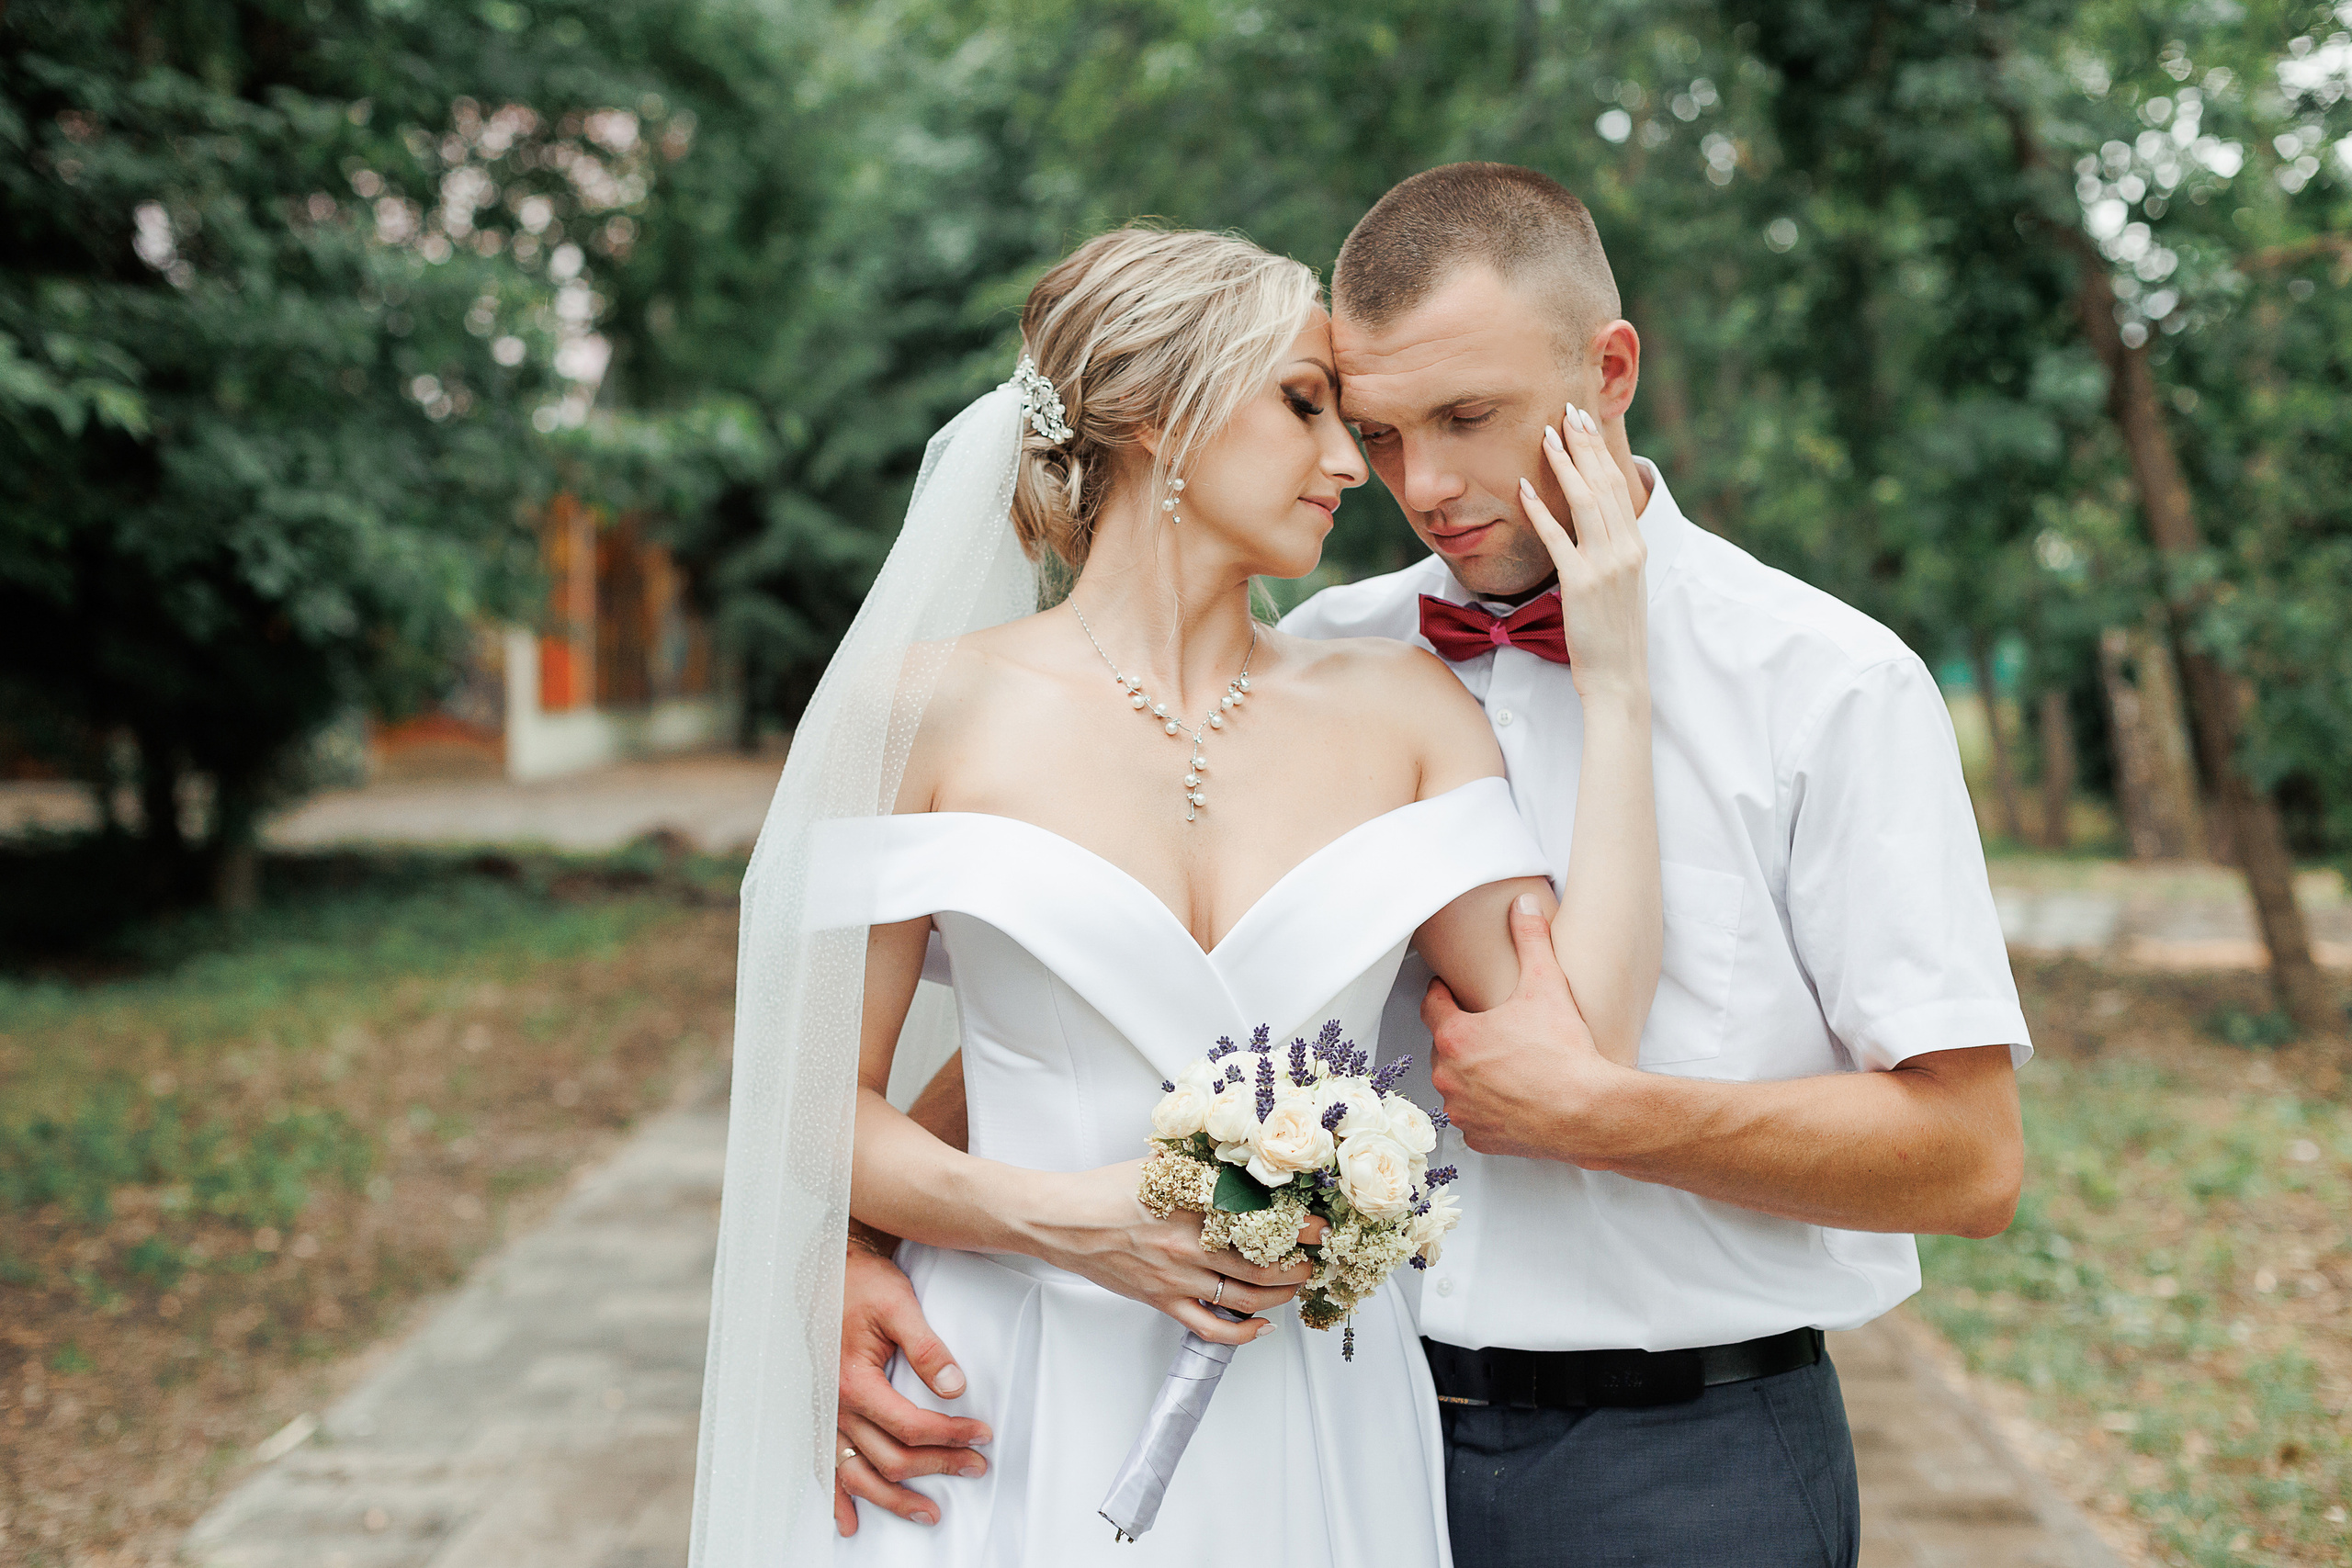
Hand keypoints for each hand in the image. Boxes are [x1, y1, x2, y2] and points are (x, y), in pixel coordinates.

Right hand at [832, 1242, 992, 1536]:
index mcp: (853, 1381)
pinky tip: (847, 1521)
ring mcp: (826, 1413)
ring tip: (927, 1512)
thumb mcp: (898, 1305)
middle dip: (937, 1466)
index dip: (950, 1435)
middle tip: (975, 1467)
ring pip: (858, 1473)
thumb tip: (955, 1387)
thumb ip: (927, 1348)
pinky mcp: (822, 1412)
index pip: (910, 1426)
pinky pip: (825, 1465)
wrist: (823, 1269)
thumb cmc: (859, 1283)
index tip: (980, 1434)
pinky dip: (837, 1497)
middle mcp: (835, 1405)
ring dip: (893, 1498)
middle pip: (889, 1457)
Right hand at [1024, 1159, 1323, 1344]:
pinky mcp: (1162, 1301)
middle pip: (1263, 1263)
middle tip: (1313, 1259)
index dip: (1299, 1225)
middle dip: (1298, 1265)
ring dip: (1280, 1295)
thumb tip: (1245, 1167)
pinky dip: (1242, 1333)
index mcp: (1191, 1205)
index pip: (1262, 1216)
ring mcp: (1176, 1278)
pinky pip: (1210, 1327)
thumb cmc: (1106, 1190)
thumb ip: (1203, 1169)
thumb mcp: (1161, 1165)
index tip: (1320, 1226)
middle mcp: (1189, 1244)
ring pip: (1246, 1297)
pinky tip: (1261, 1326)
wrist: (1061, 1221)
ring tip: (1294, 1285)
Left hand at [1424, 896, 1634, 1162]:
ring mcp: (1462, 1111)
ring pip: (1457, 1084)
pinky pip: (1473, 1117)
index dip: (1442, 994)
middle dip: (1462, 1036)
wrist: (1590, 1111)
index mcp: (1455, 1036)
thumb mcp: (1547, 985)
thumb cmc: (1565, 1051)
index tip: (1450, 989)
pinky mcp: (1479, 1138)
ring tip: (1500, 1063)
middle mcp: (1448, 1076)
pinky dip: (1486, 1107)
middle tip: (1488, 1028)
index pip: (1432, 1005)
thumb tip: (1523, 903)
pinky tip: (1509, 1097)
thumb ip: (1530, 938)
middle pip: (1445, 1046)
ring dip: (1471, 1073)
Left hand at [1515, 404, 1648, 706]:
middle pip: (1605, 483)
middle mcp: (1626, 549)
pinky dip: (1539, 511)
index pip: (1618, 486)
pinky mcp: (1581, 584)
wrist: (1619, 677)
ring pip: (1586, 502)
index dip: (1600, 452)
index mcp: (1636, 546)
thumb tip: (1595, 528)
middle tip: (1568, 411)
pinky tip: (1522, 489)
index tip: (1585, 424)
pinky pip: (1557, 539)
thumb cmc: (1613, 636)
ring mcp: (1606, 565)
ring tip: (1548, 434)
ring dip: (1566, 465)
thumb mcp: (1620, 586)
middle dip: (1586, 444)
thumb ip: (1611, 553)